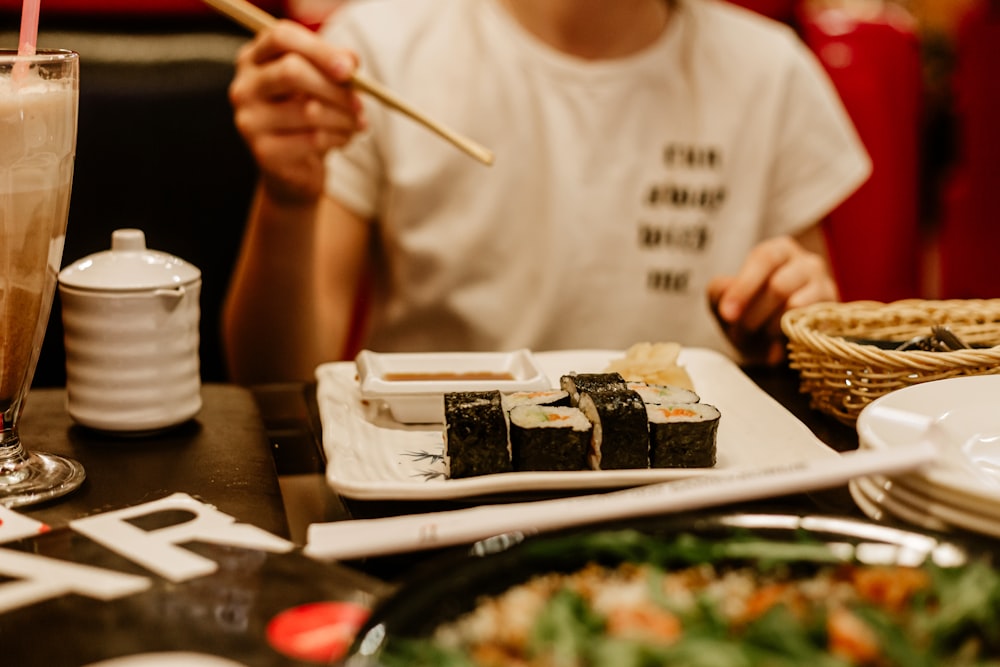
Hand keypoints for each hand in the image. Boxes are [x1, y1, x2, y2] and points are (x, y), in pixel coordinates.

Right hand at [229, 20, 366, 204]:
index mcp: (254, 59)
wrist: (294, 168)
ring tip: (356, 124)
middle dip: (335, 88)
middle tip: (360, 104)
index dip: (319, 50)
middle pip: (292, 72)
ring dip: (344, 118)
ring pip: (309, 110)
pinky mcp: (264, 152)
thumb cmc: (308, 116)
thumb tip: (350, 62)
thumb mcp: (322, 85)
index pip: (281, 38)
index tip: (351, 68)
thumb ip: (335, 67)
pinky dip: (339, 138)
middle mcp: (244, 87)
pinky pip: (313, 139)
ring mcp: (249, 121)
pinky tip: (344, 139)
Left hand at [707, 235, 837, 365]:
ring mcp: (824, 286)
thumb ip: (720, 291)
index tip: (727, 314)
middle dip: (753, 316)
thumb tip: (728, 299)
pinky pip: (808, 325)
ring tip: (756, 339)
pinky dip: (785, 339)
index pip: (764, 259)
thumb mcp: (725, 297)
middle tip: (738, 334)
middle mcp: (807, 262)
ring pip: (794, 307)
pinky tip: (774, 348)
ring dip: (768, 329)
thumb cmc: (748, 309)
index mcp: (778, 250)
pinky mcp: (832, 313)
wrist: (774, 338)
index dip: (744, 287)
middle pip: (778, 287)